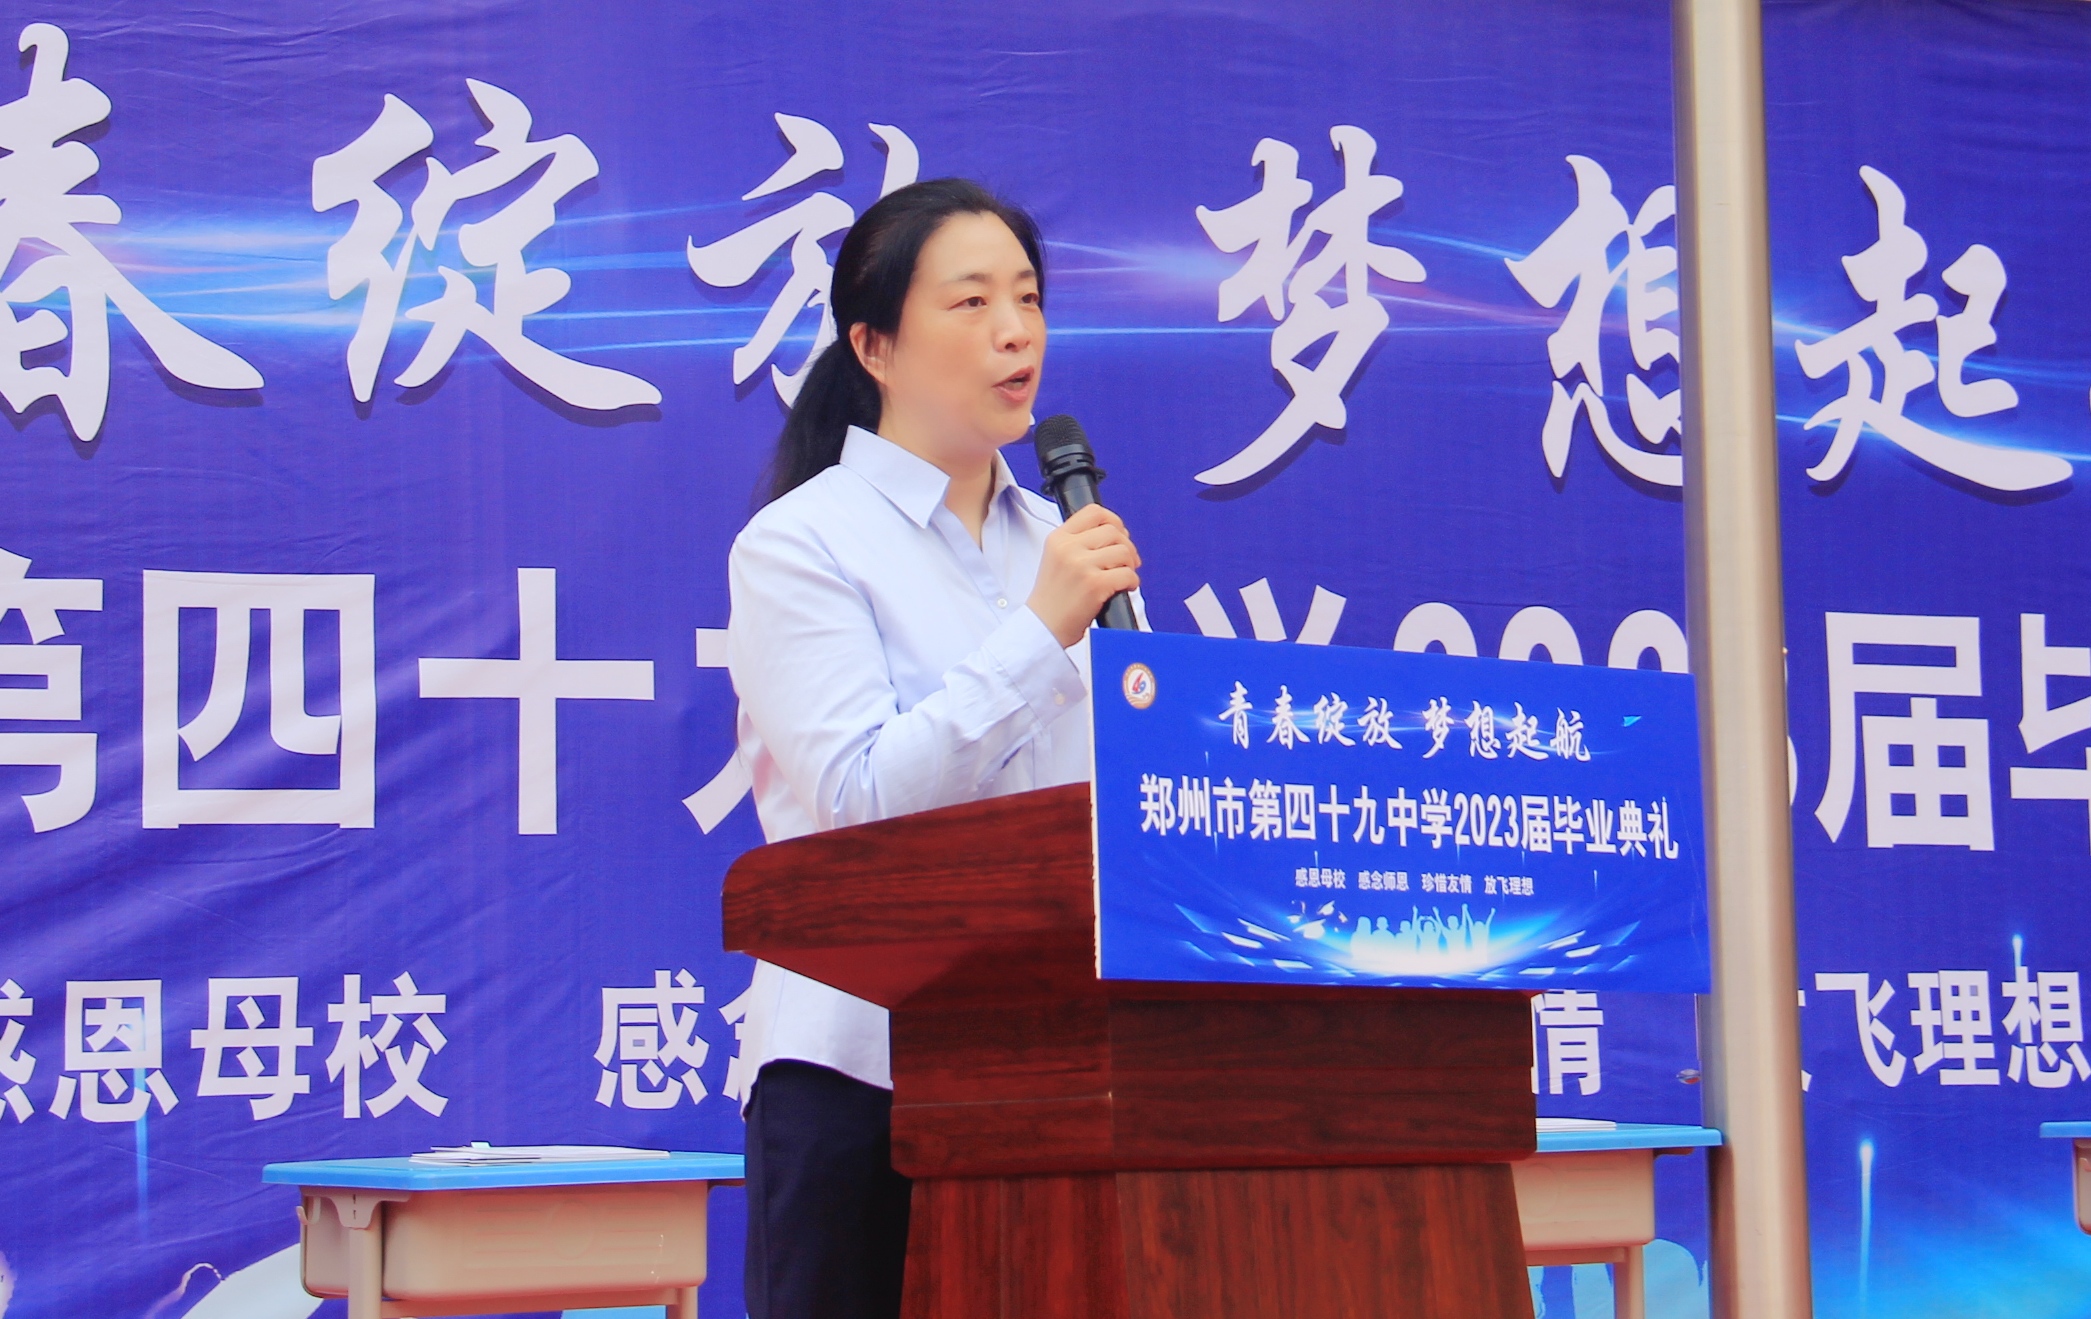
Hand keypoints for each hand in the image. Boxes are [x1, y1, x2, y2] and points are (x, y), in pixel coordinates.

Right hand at [1028, 503, 1140, 647]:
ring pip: (1123, 552)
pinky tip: (1124, 589)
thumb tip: (1116, 535)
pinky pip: (1127, 574)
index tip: (1120, 535)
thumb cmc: (1053, 598)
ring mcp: (1081, 566)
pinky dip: (1132, 582)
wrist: (1042, 627)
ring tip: (1123, 577)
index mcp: (1058, 538)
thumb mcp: (1056, 559)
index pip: (1093, 512)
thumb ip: (1078, 543)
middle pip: (1113, 531)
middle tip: (1127, 562)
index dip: (1114, 521)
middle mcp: (1068, 548)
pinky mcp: (1094, 585)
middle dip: (1127, 546)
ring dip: (1130, 565)